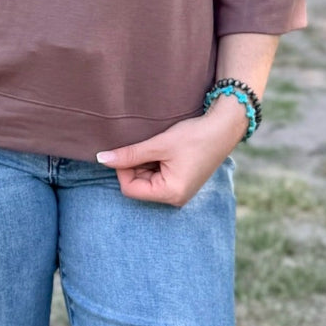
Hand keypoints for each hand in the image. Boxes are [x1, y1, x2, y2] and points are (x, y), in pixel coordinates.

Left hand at [95, 106, 245, 207]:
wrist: (224, 127)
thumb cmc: (194, 136)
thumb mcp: (159, 144)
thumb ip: (129, 154)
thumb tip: (101, 159)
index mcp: (170, 193)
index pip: (129, 189)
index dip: (123, 169)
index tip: (128, 149)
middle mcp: (175, 198)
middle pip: (138, 185)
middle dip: (136, 165)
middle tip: (148, 145)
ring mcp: (180, 191)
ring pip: (147, 180)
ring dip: (146, 162)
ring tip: (160, 146)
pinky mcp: (182, 182)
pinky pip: (159, 176)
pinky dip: (156, 162)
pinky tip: (166, 150)